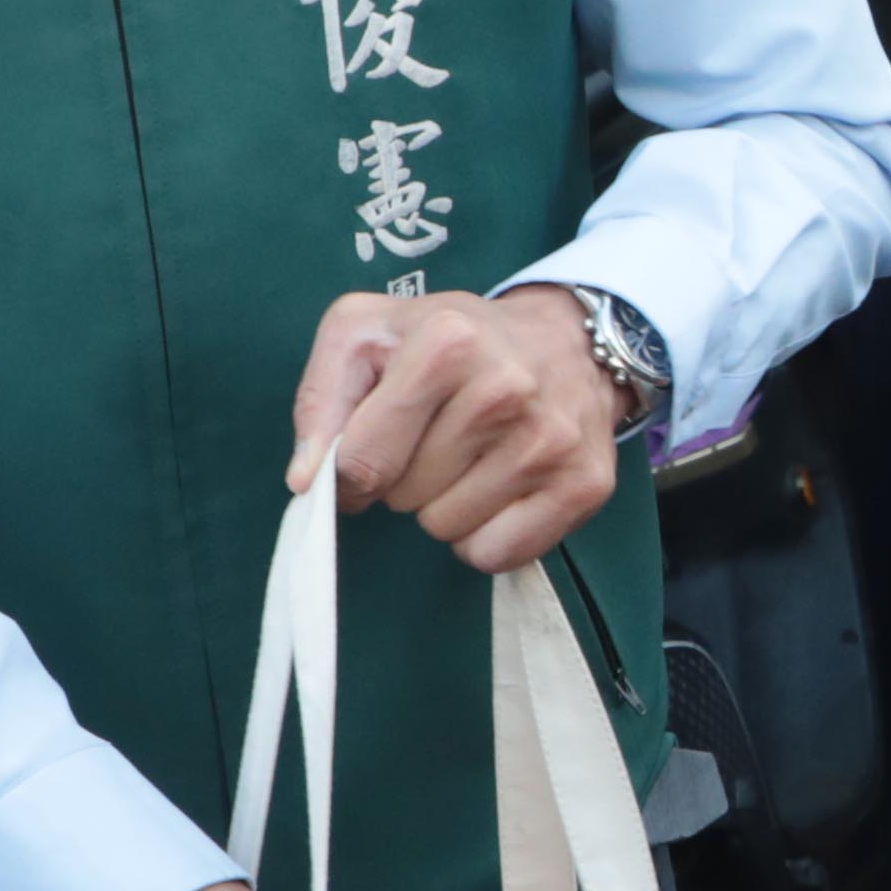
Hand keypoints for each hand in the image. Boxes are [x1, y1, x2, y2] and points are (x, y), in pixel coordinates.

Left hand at [293, 284, 627, 570]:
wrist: (565, 341)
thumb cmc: (452, 341)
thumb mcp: (367, 334)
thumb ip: (320, 399)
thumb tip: (306, 480)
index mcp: (447, 344)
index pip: (361, 461)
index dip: (348, 471)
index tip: (366, 452)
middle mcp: (506, 389)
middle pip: (405, 498)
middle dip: (406, 478)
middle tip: (436, 437)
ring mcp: (550, 441)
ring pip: (447, 530)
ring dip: (445, 506)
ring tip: (471, 457)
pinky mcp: (584, 485)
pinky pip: (495, 555)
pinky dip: (486, 535)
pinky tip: (499, 487)